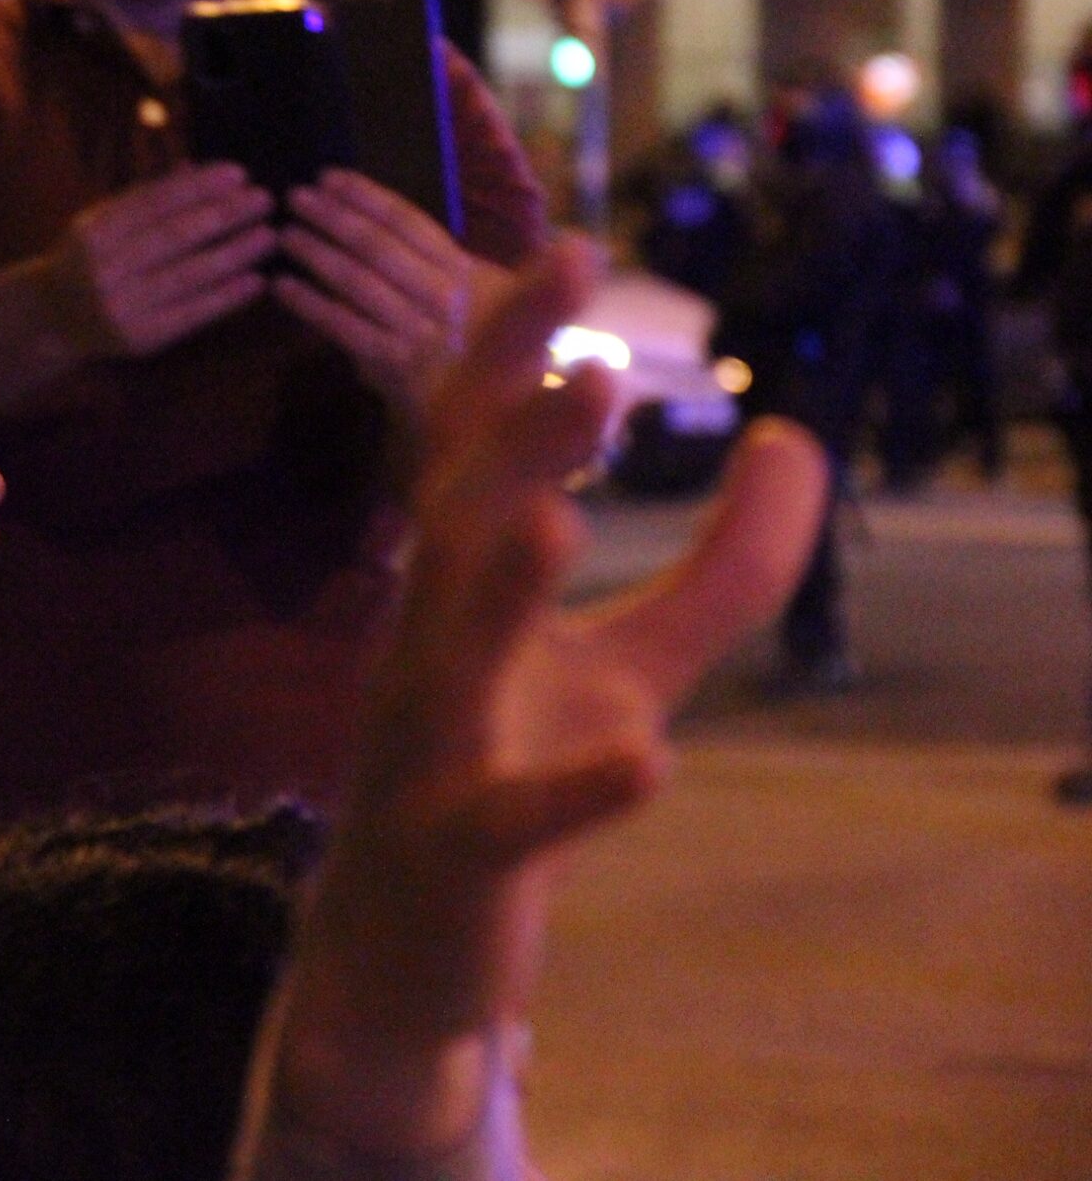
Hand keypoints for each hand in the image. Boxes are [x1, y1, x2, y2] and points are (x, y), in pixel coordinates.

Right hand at [45, 164, 275, 358]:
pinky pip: (192, 315)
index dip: (198, 187)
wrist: (53, 318)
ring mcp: (121, 306)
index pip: (154, 202)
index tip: (239, 173)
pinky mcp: (140, 339)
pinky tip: (256, 280)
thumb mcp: (103, 222)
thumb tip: (194, 169)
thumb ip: (144, 198)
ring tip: (269, 235)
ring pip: (188, 275)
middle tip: (264, 199)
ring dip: (234, 254)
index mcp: (94, 232)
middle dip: (224, 215)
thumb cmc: (89, 259)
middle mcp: (104, 269)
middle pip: (174, 236)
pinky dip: (227, 297)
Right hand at [271, 238, 825, 1155]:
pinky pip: (504, 820)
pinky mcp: (448, 852)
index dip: (511, 352)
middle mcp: (418, 646)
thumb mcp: (631, 664)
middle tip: (585, 379)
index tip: (571, 252)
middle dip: (507, 452)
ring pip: (439, 661)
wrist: (405, 947)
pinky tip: (646, 763)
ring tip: (548, 522)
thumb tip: (794, 429)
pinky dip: (566, 792)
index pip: (470, 443)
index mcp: (451, 585)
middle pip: (448, 528)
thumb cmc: (508, 770)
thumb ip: (719, 565)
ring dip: (488, 592)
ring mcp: (420, 751)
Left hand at [274, 170, 495, 412]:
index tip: (329, 177)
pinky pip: (343, 325)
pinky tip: (282, 286)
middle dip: (333, 216)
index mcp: (466, 271)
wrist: (489, 417)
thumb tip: (374, 219)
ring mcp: (419, 330)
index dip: (366, 196)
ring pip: (357, 281)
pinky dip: (310, 303)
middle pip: (378, 246)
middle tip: (294, 196)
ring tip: (285, 233)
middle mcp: (444, 295)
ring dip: (316, 253)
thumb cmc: (483, 351)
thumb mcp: (478, 297)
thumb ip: (436, 262)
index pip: (409, 222)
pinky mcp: (393, 363)